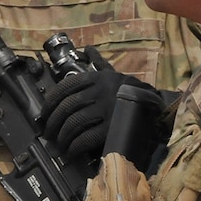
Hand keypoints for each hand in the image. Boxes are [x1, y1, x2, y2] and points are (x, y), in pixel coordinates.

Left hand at [43, 47, 151, 162]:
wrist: (157, 108)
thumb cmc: (129, 92)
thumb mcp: (113, 75)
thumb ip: (98, 64)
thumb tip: (87, 49)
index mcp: (97, 78)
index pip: (65, 87)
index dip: (50, 102)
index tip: (43, 114)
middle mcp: (100, 91)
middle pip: (67, 107)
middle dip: (53, 122)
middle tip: (48, 133)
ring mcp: (107, 110)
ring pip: (74, 123)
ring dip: (62, 136)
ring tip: (59, 144)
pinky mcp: (113, 128)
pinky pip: (87, 138)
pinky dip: (75, 146)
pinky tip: (71, 151)